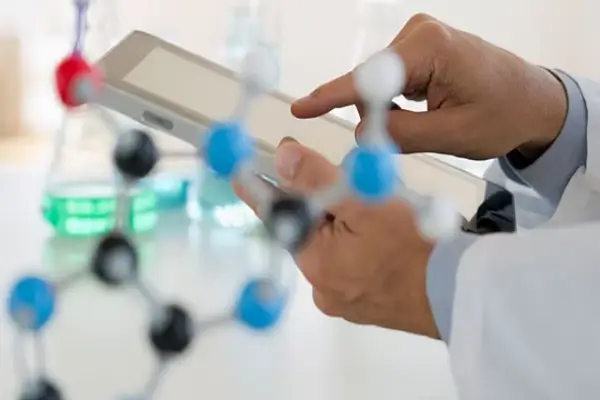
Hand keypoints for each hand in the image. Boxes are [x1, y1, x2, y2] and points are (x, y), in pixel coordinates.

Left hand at [234, 138, 439, 338]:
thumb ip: (320, 180)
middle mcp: (325, 287)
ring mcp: (347, 299)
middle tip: (348, 182)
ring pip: (334, 246)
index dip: (260, 192)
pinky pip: (352, 265)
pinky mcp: (367, 304)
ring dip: (346, 223)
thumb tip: (284, 158)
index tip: (241, 174)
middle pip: (310, 231)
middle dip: (323, 203)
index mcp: (317, 263)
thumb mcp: (365, 202)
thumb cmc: (417, 248)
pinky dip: (360, 244)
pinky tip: (385, 235)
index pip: (279, 218)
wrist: (462, 294)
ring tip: (381, 210)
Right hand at [291, 14, 567, 159]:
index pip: (368, 78)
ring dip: (390, 112)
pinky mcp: (419, 49)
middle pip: (370, 82)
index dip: (331, 96)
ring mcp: (418, 38)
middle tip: (402, 142)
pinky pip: (389, 82)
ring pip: (377, 85)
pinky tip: (423, 112)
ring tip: (429, 124)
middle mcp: (419, 34)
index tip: (300, 109)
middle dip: (377, 116)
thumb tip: (361, 133)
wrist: (533, 100)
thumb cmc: (502, 115)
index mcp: (430, 48)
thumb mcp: (452, 134)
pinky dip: (395, 104)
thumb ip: (401, 134)